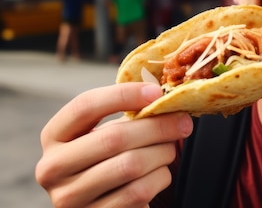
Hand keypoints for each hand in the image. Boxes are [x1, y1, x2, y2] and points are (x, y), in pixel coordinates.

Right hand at [36, 83, 192, 207]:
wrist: (103, 201)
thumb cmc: (109, 157)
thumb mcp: (108, 132)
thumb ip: (129, 114)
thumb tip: (165, 95)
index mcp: (54, 136)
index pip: (85, 106)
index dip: (123, 95)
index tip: (155, 92)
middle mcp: (53, 168)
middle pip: (113, 137)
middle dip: (157, 127)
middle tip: (182, 122)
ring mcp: (70, 197)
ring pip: (130, 165)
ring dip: (162, 153)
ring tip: (169, 149)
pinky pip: (138, 192)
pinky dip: (159, 178)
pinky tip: (159, 172)